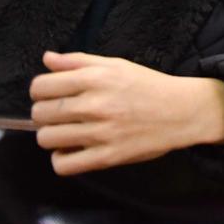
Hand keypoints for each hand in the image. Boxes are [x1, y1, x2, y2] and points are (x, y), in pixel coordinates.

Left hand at [29, 52, 223, 175]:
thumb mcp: (117, 65)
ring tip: (67, 131)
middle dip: (46, 113)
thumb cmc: (149, 85)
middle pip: (39, 113)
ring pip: (46, 139)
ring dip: (52, 135)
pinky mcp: (107, 157)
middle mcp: (95, 104)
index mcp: (96, 78)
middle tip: (62, 113)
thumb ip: (79, 61)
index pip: (40, 86)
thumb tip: (47, 58)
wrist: (184, 111)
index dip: (41, 91)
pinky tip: (73, 150)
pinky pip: (63, 165)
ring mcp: (100, 133)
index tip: (51, 94)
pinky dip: (62, 159)